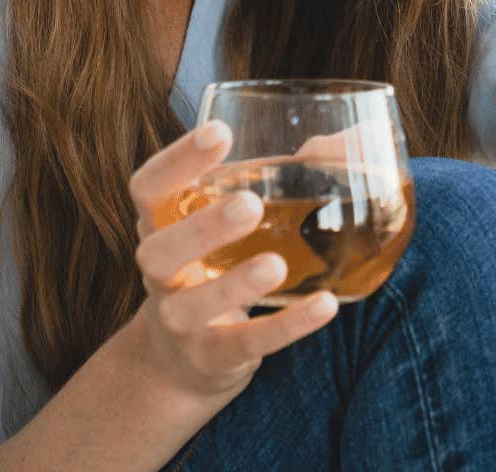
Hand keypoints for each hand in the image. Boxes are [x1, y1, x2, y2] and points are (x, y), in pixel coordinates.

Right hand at [125, 121, 339, 408]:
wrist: (181, 362)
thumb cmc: (213, 267)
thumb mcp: (225, 226)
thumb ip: (273, 180)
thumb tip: (348, 139)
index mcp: (160, 227)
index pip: (148, 188)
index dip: (176, 161)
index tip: (220, 133)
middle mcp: (159, 274)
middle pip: (158, 250)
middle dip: (202, 228)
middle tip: (249, 203)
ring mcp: (180, 321)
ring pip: (193, 305)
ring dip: (234, 284)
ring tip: (276, 264)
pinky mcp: (213, 358)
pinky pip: (247, 343)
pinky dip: (287, 326)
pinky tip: (325, 305)